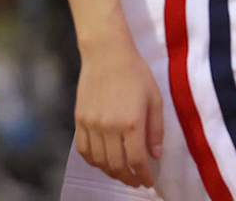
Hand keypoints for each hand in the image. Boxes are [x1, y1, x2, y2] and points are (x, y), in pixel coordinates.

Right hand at [74, 42, 162, 188]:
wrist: (106, 53)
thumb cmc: (135, 72)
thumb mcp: (155, 98)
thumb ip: (156, 129)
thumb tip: (155, 156)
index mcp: (132, 122)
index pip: (137, 161)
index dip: (144, 176)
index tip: (148, 182)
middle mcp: (110, 127)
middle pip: (117, 165)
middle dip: (128, 178)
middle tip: (136, 181)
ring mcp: (92, 124)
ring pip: (100, 161)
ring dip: (111, 172)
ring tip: (121, 172)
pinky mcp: (80, 119)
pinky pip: (83, 149)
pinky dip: (93, 160)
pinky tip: (102, 161)